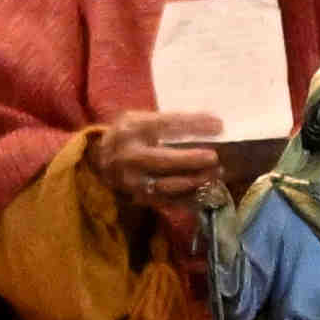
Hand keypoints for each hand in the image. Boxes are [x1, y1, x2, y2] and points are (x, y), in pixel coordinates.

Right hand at [85, 107, 236, 222]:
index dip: (193, 124)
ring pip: (166, 184)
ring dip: (193, 181)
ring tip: (214, 174)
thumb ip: (169, 121)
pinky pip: (168, 201)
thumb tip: (212, 124)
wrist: (100, 161)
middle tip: (214, 157)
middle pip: (163, 159)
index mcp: (131, 129)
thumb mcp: (140, 119)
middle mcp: (129, 155)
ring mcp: (132, 180)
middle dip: (191, 159)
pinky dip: (189, 198)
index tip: (218, 125)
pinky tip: (206, 192)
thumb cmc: (129, 136)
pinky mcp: (139, 197)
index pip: (165, 125)